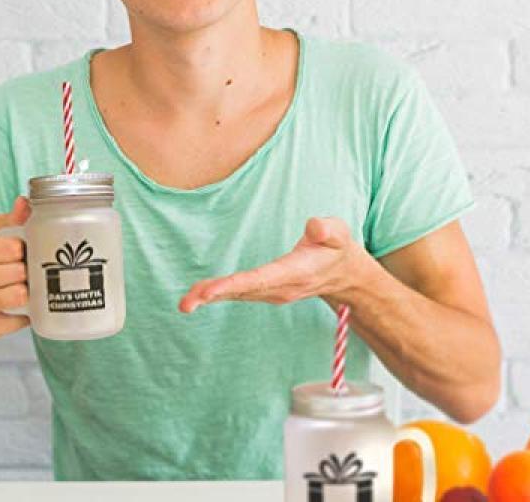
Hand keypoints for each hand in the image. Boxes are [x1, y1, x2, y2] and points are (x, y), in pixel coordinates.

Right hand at [0, 196, 31, 336]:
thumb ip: (6, 218)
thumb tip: (26, 203)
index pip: (12, 247)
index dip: (21, 248)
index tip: (17, 251)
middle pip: (19, 271)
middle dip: (24, 269)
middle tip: (19, 270)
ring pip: (21, 294)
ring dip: (25, 289)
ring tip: (18, 286)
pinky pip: (20, 319)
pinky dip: (24, 314)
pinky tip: (17, 308)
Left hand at [178, 217, 367, 313]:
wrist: (343, 274)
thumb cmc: (335, 248)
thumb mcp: (339, 233)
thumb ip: (328, 230)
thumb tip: (314, 227)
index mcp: (296, 273)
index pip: (262, 278)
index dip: (237, 284)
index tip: (213, 291)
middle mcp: (281, 288)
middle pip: (244, 291)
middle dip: (215, 295)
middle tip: (187, 302)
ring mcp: (273, 293)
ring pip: (238, 295)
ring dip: (211, 297)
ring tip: (186, 301)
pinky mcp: (266, 291)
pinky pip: (239, 293)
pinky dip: (218, 294)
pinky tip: (199, 294)